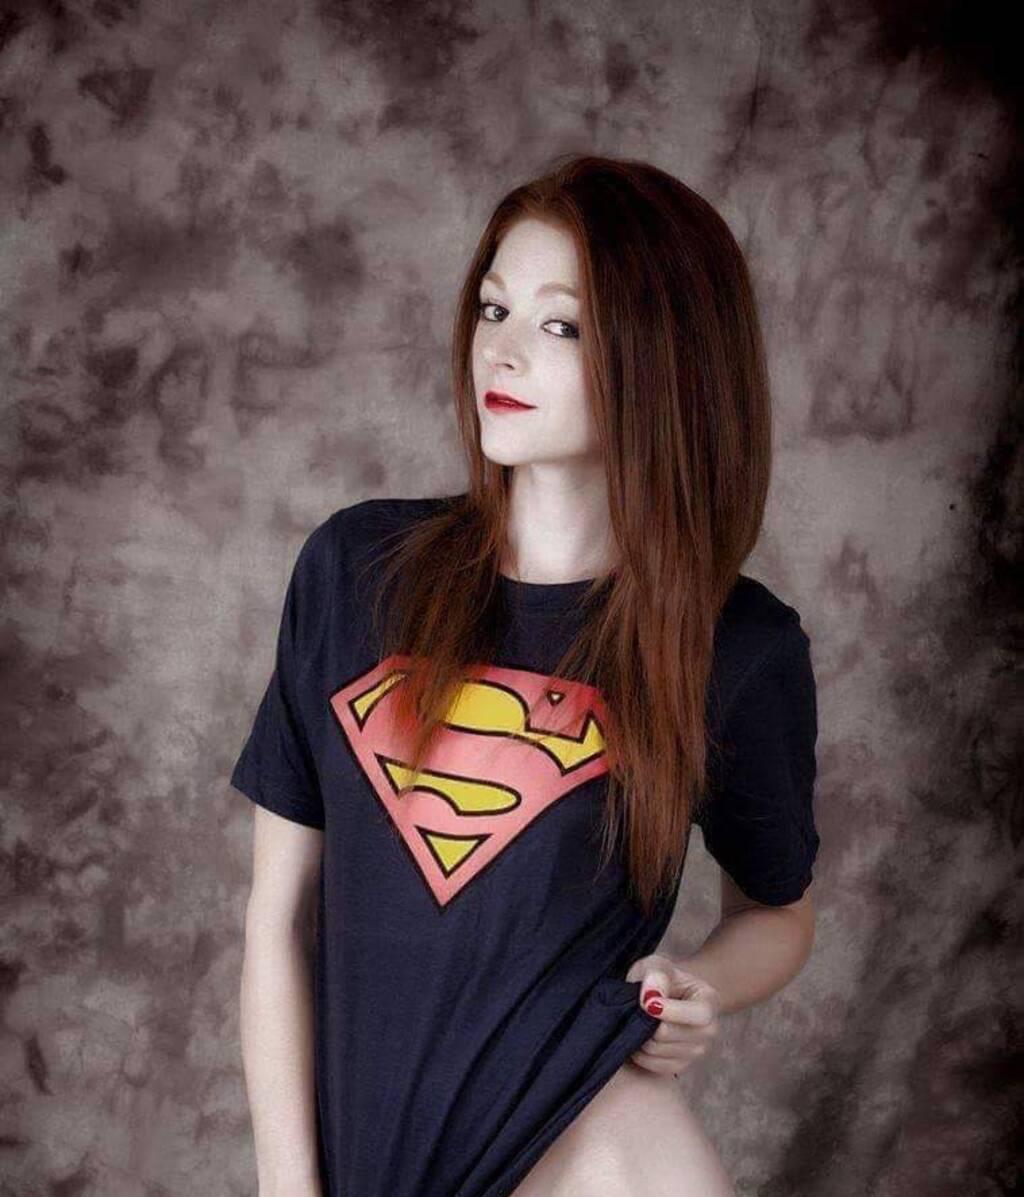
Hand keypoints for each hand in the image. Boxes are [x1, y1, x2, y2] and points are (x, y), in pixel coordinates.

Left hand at [625, 952, 721, 1076]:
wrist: (661, 996)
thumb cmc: (661, 978)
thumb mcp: (656, 965)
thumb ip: (656, 974)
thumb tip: (652, 995)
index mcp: (710, 1001)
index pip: (699, 1014)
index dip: (671, 1011)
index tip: (647, 1004)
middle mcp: (709, 1030)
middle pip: (672, 1035)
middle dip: (647, 1022)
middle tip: (637, 1010)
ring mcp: (696, 1051)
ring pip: (658, 1051)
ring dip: (640, 1037)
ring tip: (637, 1021)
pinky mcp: (681, 1065)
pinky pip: (654, 1065)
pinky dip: (640, 1053)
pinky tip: (639, 1037)